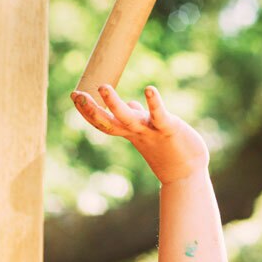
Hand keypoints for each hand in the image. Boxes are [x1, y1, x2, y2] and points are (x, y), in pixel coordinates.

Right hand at [70, 84, 209, 184]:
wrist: (188, 173)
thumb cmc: (170, 149)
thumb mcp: (151, 131)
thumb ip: (140, 118)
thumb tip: (132, 104)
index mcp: (131, 133)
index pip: (104, 122)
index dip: (88, 111)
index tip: (74, 95)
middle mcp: (136, 132)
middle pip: (109, 122)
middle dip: (91, 110)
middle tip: (76, 94)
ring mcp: (151, 131)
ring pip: (128, 118)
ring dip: (115, 104)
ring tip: (103, 87)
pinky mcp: (169, 128)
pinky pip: (159, 114)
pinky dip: (154, 103)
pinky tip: (149, 89)